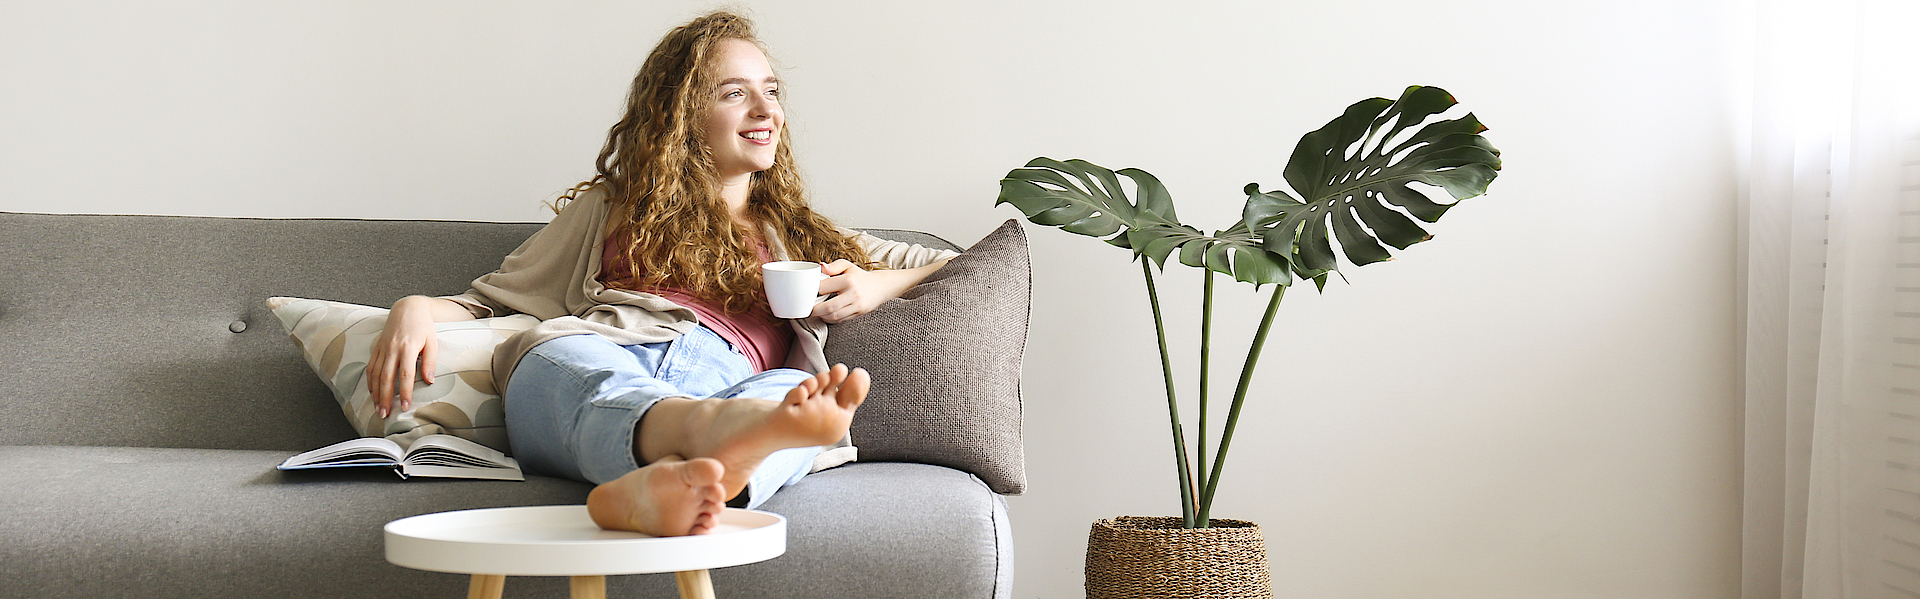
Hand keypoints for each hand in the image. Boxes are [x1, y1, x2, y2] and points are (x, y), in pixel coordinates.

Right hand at [366, 296, 455, 416]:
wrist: (408, 308)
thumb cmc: (423, 326)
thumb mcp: (432, 342)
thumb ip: (430, 362)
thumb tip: (429, 381)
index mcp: (408, 347)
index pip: (405, 375)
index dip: (404, 392)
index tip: (405, 406)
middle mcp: (392, 348)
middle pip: (386, 377)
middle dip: (385, 397)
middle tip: (385, 414)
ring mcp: (382, 348)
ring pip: (375, 374)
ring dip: (375, 393)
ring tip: (378, 408)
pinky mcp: (377, 347)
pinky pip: (371, 366)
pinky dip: (370, 381)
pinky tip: (372, 392)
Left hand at [810, 258, 949, 323]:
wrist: (880, 286)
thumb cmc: (859, 276)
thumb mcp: (847, 266)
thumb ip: (833, 266)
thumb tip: (821, 267)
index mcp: (848, 280)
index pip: (824, 287)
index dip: (813, 291)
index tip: (807, 293)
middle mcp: (853, 293)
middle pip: (828, 307)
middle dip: (815, 310)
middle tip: (808, 308)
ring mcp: (857, 305)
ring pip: (834, 316)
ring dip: (822, 316)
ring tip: (816, 312)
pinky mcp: (859, 313)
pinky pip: (841, 320)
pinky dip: (831, 319)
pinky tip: (826, 315)